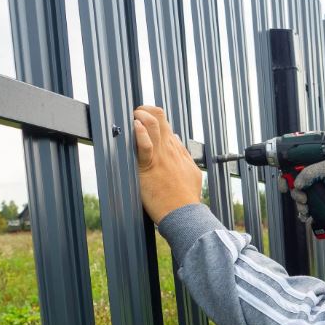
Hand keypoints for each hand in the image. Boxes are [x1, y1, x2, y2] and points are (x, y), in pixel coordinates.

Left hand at [133, 105, 202, 222]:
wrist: (184, 214)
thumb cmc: (185, 198)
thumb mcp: (191, 172)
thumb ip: (183, 156)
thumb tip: (176, 140)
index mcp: (178, 150)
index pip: (165, 124)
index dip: (152, 118)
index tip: (142, 121)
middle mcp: (170, 149)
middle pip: (159, 117)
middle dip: (144, 110)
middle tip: (134, 115)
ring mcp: (161, 156)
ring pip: (153, 124)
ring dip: (140, 115)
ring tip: (132, 118)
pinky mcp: (150, 167)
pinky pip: (145, 146)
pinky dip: (140, 134)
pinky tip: (135, 127)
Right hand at [289, 158, 324, 222]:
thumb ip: (310, 172)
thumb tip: (296, 184)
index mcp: (314, 163)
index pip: (293, 167)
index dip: (286, 176)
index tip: (285, 186)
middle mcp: (313, 175)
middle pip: (294, 184)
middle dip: (295, 194)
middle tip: (302, 199)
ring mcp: (316, 188)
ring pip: (299, 196)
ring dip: (299, 205)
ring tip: (306, 209)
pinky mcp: (319, 199)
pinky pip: (307, 205)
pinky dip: (304, 211)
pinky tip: (306, 216)